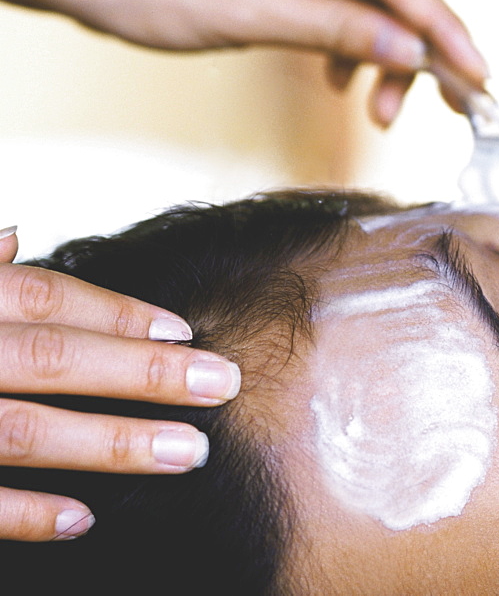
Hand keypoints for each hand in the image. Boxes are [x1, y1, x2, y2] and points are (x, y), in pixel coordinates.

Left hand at [0, 0, 487, 125]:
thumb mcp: (248, 10)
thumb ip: (335, 28)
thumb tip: (405, 47)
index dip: (443, 30)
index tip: (478, 72)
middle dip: (420, 51)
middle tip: (453, 102)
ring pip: (365, 2)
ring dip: (380, 57)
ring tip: (378, 108)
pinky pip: (333, 4)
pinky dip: (344, 45)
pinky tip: (339, 77)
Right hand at [0, 227, 240, 541]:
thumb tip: (11, 236)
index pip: (39, 297)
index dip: (115, 311)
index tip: (186, 330)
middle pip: (52, 357)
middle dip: (143, 372)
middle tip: (222, 384)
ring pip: (22, 431)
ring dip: (110, 443)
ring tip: (188, 453)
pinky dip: (22, 512)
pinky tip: (87, 518)